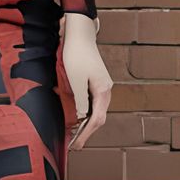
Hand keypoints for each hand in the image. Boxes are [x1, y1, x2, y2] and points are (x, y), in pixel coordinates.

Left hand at [60, 14, 110, 149]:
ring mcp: (101, 86)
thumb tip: (83, 118)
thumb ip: (80, 100)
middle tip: (74, 144)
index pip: (97, 119)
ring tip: (73, 134)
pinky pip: (91, 102)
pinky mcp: (94, 82)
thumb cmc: (76, 55)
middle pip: (98, 117)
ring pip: (95, 110)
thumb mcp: (75, 80)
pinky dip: (84, 112)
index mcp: (103, 91)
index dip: (86, 134)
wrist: (79, 34)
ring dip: (85, 123)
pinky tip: (75, 116)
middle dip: (87, 132)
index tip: (76, 144)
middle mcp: (106, 90)